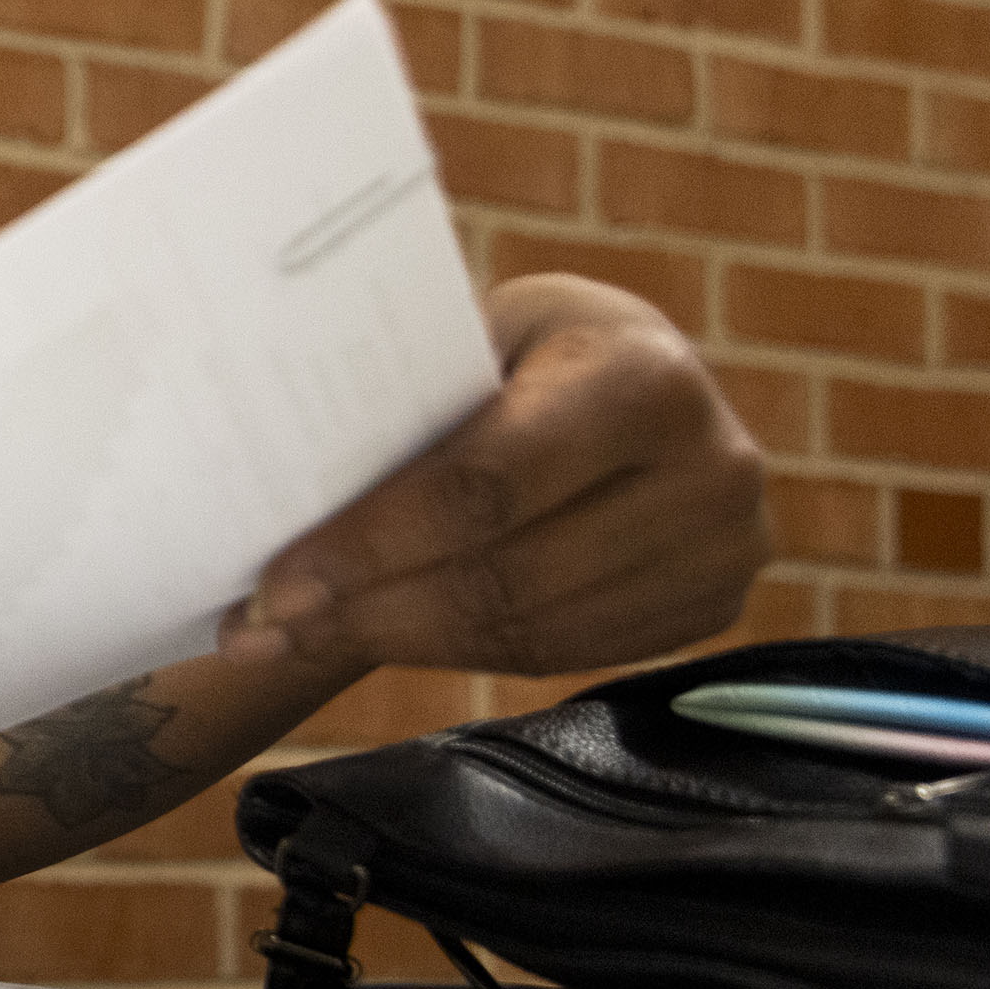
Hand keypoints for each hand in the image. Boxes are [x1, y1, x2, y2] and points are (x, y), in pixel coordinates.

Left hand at [220, 274, 769, 677]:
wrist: (635, 377)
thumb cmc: (532, 347)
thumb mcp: (481, 334)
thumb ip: (406, 403)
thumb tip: (274, 487)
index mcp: (645, 375)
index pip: (483, 485)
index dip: (371, 543)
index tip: (275, 581)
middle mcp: (710, 466)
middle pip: (504, 575)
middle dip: (367, 608)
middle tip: (265, 629)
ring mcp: (724, 548)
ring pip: (528, 631)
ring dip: (398, 642)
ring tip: (299, 638)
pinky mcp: (712, 606)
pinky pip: (560, 654)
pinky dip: (456, 653)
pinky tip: (385, 636)